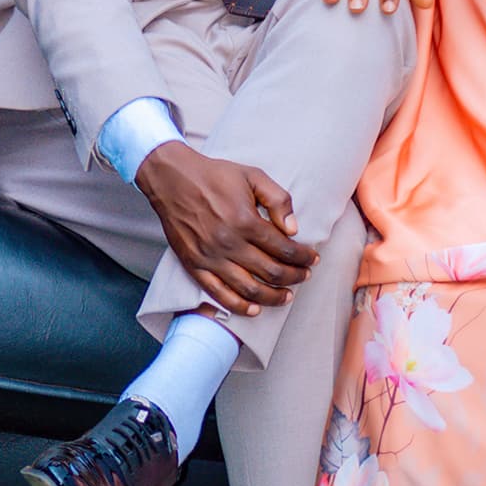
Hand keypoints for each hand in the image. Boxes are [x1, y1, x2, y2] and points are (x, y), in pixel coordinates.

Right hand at [135, 143, 316, 317]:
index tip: (312, 259)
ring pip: (249, 289)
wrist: (173, 179)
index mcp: (246, 221)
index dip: (303, 257)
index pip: (284, 249)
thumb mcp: (253, 176)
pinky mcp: (194, 266)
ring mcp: (210, 257)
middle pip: (271, 272)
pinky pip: (219, 294)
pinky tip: (255, 309)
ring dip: (273, 296)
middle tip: (305, 275)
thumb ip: (278, 200)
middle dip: (294, 276)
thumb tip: (293, 230)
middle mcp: (229, 243)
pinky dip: (239, 306)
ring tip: (287, 295)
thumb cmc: (215, 176)